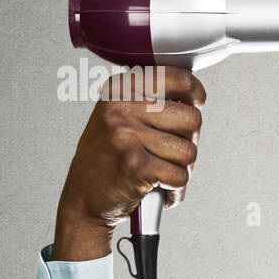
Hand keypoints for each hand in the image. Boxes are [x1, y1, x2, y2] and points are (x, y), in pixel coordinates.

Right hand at [54, 67, 204, 259]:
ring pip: (189, 151)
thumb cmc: (109, 159)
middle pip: (192, 118)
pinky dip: (175, 190)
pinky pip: (180, 176)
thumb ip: (153, 101)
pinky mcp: (135, 166)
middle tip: (169, 153)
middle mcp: (120, 108)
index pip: (179, 78)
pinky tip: (158, 188)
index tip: (196, 102)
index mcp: (119, 89)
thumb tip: (195, 96)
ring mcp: (126, 136)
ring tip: (160, 172)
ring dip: (182, 168)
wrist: (83, 200)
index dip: (195, 93)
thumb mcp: (120, 116)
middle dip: (189, 141)